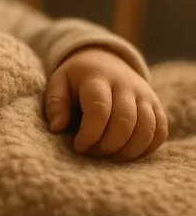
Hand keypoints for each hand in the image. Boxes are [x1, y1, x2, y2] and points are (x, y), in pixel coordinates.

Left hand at [46, 48, 167, 160]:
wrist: (105, 59)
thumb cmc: (77, 78)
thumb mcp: (58, 83)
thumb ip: (55, 103)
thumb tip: (56, 128)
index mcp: (98, 78)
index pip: (99, 109)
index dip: (89, 134)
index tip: (78, 147)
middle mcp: (126, 85)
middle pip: (125, 122)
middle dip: (108, 146)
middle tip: (92, 153)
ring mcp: (145, 95)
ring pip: (147, 129)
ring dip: (128, 151)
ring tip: (108, 156)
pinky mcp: (156, 105)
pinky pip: (160, 132)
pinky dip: (146, 148)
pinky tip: (127, 153)